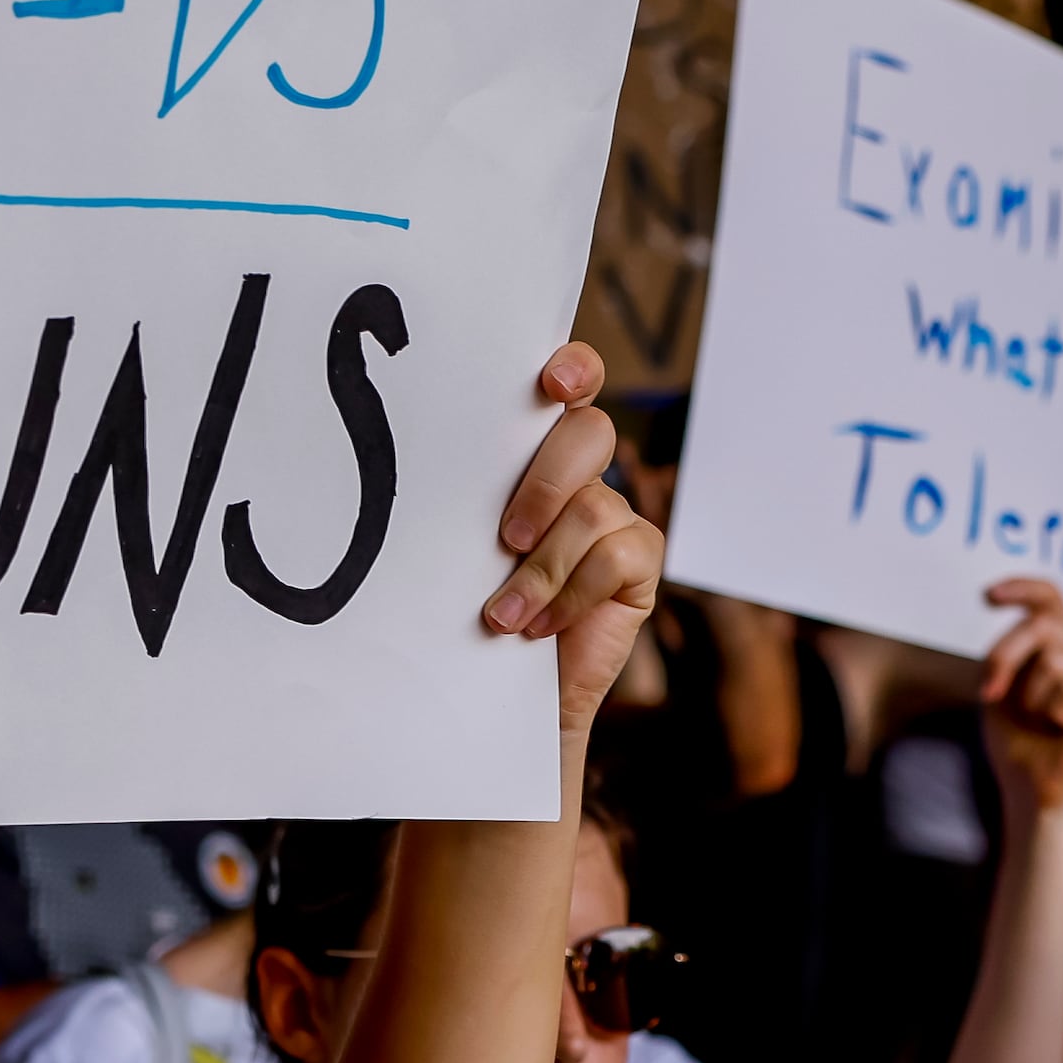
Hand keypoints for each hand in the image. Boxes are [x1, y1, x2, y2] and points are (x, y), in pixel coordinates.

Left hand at [485, 344, 665, 738]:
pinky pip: (615, 556)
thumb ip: (467, 499)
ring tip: (504, 615)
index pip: (569, 386)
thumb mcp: (459, 546)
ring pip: (593, 506)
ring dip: (542, 569)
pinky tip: (541, 627)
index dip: (575, 369)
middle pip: (588, 434)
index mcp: (533, 453)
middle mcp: (581, 475)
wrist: (497, 692)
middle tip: (506, 538)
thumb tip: (422, 465)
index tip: (553, 383)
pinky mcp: (639, 561)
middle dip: (546, 483)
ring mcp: (614, 517)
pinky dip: (571, 594)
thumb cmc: (467, 609)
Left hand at [973, 576, 1062, 812]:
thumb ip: (1005, 651)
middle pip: (1042, 626)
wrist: (1029, 786)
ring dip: (1031, 696)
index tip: (988, 596)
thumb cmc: (1015, 737)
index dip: (1022, 587)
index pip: (1050, 598)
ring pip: (1056, 660)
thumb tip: (1010, 623)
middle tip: (992, 694)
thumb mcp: (998, 686)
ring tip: (1041, 718)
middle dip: (1005, 658)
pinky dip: (1054, 709)